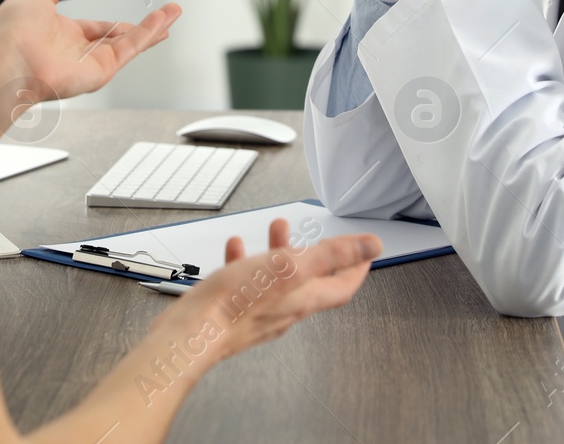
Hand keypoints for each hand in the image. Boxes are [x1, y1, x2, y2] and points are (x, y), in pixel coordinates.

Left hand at [0, 0, 180, 108]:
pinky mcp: (100, 71)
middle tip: (164, 21)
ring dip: (153, 28)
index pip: (96, 29)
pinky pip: (128, 49)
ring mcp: (90, 63)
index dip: (115, 24)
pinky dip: (147, 33)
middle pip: (119, 40)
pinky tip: (162, 20)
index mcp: (61, 34)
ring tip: (174, 14)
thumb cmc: (12, 30)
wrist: (10, 57)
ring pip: (129, 44)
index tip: (132, 20)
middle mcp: (78, 52)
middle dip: (143, 30)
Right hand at [154, 219, 379, 365]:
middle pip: (311, 280)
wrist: (192, 334)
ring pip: (278, 278)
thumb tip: (371, 247)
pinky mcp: (235, 313)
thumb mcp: (290, 266)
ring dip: (281, 251)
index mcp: (304, 299)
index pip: (343, 286)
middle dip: (317, 253)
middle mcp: (285, 309)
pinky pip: (247, 283)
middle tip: (319, 236)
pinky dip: (246, 263)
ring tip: (276, 229)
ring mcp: (260, 313)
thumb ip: (332, 255)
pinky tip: (236, 250)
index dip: (357, 267)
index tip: (365, 253)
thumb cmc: (237, 303)